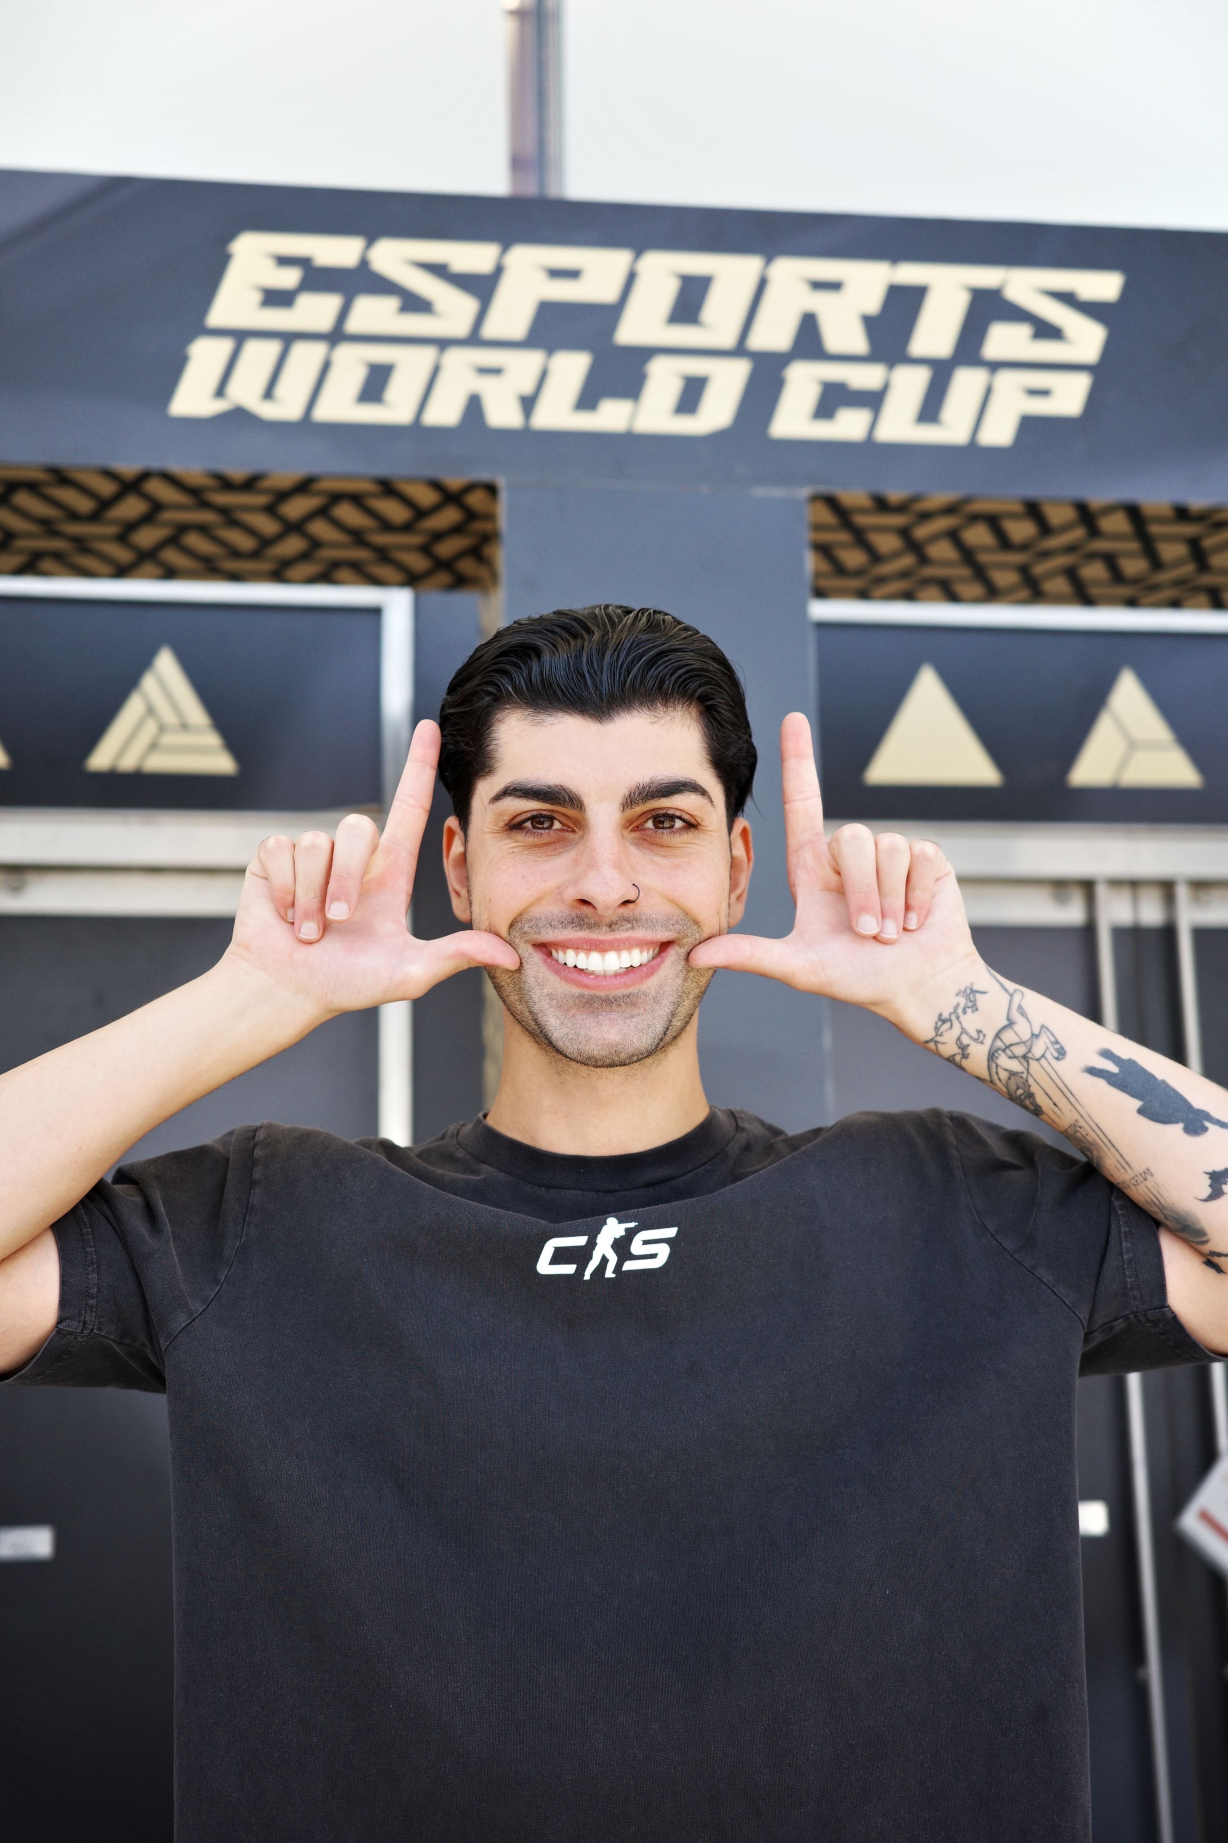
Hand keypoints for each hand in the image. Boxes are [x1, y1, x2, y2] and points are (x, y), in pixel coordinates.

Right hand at [224, 719, 518, 1021]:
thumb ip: (456, 957)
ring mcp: (313, 855)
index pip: (410, 807)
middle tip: (336, 923)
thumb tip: (512, 957)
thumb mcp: (409, 973)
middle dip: (346, 879)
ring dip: (311, 894)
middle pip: (358, 827)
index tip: (430, 727)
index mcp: (389, 872)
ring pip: (317, 843)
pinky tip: (284, 915)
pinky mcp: (274, 857)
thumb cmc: (346, 984)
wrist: (286, 992)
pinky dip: (285, 891)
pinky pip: (283, 850)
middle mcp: (353, 857)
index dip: (419, 766)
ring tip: (309, 931)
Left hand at [688, 713, 978, 1024]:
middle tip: (868, 933)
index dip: (798, 759)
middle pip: (851, 837)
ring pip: (888, 849)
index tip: (791, 718)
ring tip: (893, 931)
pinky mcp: (929, 860)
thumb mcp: (799, 967)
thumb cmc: (858, 978)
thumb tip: (694, 955)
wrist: (918, 988)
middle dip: (862, 893)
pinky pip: (921, 858)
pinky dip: (918, 898)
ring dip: (891, 900)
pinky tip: (918, 921)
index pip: (803, 803)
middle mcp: (850, 855)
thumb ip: (750, 956)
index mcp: (814, 868)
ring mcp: (891, 855)